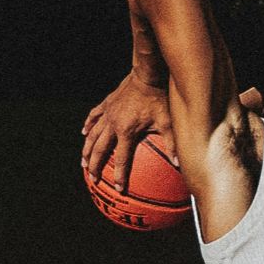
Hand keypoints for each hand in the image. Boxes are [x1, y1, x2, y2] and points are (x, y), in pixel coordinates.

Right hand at [82, 72, 172, 190]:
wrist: (147, 75)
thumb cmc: (159, 98)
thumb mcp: (167, 121)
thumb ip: (171, 143)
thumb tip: (180, 163)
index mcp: (127, 131)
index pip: (122, 159)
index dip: (120, 175)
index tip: (118, 189)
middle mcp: (113, 124)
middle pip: (100, 150)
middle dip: (95, 166)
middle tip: (93, 179)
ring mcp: (108, 114)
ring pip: (92, 135)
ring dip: (87, 150)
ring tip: (83, 162)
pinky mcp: (106, 104)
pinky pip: (93, 116)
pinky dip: (88, 126)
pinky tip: (84, 133)